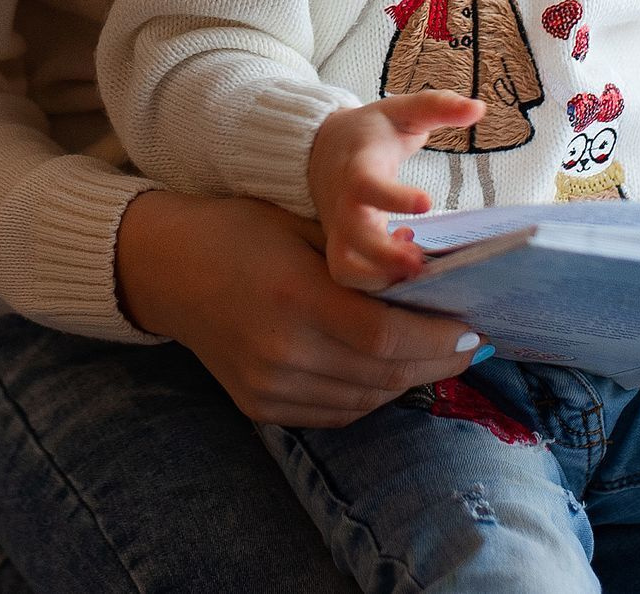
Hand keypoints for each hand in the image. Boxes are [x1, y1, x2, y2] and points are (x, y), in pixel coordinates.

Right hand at [115, 187, 481, 427]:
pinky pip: (336, 412)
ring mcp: (268, 386)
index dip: (438, 341)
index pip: (385, 337)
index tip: (473, 331)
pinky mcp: (260, 406)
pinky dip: (370, 394)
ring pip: (365, 399)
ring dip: (407, 380)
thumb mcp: (302, 226)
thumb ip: (361, 261)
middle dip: (435, 362)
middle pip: (382, 374)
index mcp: (294, 296)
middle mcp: (281, 350)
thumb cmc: (240, 231)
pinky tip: (386, 370)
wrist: (166, 268)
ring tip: (433, 357)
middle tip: (468, 347)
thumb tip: (433, 284)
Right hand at [306, 93, 485, 289]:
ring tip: (418, 267)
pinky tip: (408, 263)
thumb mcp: (401, 111)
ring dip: (381, 278)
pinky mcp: (344, 248)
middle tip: (422, 262)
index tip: (427, 203)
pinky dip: (377, 283)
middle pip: (354, 240)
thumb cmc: (369, 133)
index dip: (394, 198)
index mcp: (357, 171)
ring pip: (347, 269)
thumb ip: (437, 106)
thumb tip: (478, 107)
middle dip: (386, 257)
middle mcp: (344, 207)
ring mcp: (340, 232)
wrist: (320, 150)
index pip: (367, 187)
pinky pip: (352, 278)